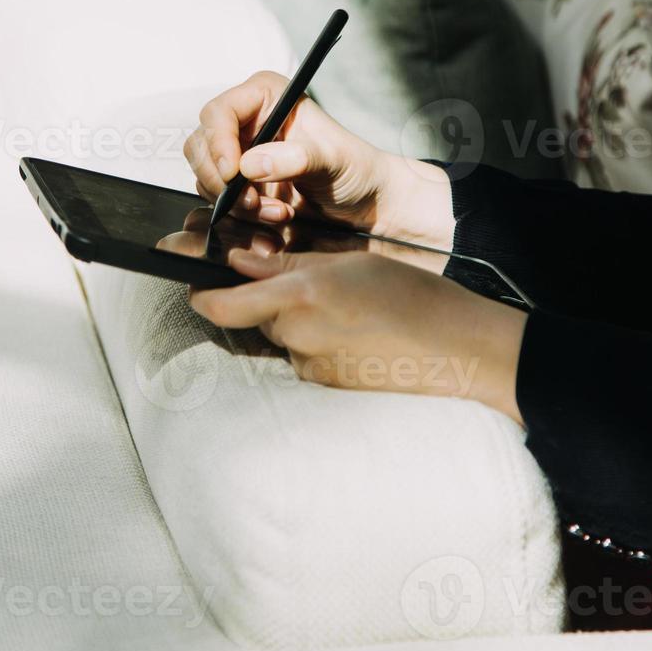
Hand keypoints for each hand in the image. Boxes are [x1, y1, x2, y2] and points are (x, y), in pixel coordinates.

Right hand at [186, 71, 453, 246]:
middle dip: (222, 179)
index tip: (232, 173)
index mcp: (266, 96)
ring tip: (277, 212)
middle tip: (250, 201)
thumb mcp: (332, 159)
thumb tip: (251, 165)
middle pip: (201, 144)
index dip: (218, 143)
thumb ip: (295, 158)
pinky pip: (219, 199)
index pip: (219, 113)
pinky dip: (241, 213)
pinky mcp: (239, 183)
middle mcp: (247, 119)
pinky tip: (275, 216)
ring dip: (235, 201)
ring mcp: (240, 152)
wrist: (366, 202)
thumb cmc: (356, 169)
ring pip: (206, 175)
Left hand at [190, 248, 527, 422]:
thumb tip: (242, 262)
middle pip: (256, 318)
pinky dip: (323, 344)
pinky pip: (309, 359)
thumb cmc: (413, 296)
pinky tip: (360, 334)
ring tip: (352, 310)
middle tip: (316, 287)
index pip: (222, 303)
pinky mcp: (329, 388)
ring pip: (285, 337)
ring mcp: (312, 367)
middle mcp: (297, 336)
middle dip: (271, 302)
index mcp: (298, 295)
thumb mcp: (350, 262)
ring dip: (301, 322)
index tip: (192, 283)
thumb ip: (290, 263)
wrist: (459, 349)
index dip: (201, 293)